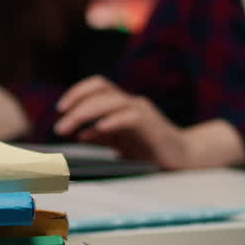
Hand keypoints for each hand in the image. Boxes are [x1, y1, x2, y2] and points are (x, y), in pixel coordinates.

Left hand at [54, 76, 192, 169]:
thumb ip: (101, 136)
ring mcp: (143, 112)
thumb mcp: (121, 142)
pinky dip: (112, 121)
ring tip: (68, 128)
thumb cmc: (152, 150)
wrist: (184, 158)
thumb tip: (78, 134)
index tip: (60, 109)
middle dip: (75, 104)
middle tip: (59, 124)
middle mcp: (132, 103)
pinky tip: (98, 129)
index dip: (77, 92)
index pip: (97, 86)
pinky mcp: (152, 125)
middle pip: (100, 89)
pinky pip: (130, 117)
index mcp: (123, 105)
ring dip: (85, 113)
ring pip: (111, 100)